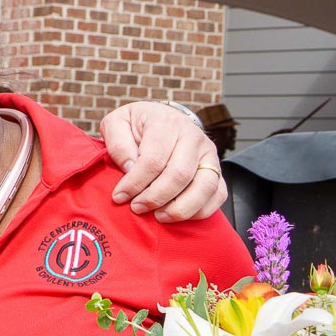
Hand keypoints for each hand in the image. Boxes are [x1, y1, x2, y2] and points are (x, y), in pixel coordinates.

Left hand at [100, 102, 227, 221]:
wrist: (162, 119)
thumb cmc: (136, 126)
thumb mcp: (116, 123)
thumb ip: (118, 143)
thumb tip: (130, 168)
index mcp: (167, 123)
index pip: (154, 159)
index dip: (135, 183)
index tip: (119, 196)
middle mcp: (193, 137)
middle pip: (180, 175)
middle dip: (155, 197)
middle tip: (137, 207)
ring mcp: (209, 154)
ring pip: (204, 187)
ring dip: (179, 209)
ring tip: (158, 216)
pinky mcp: (217, 170)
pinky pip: (218, 194)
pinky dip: (200, 211)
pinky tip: (177, 216)